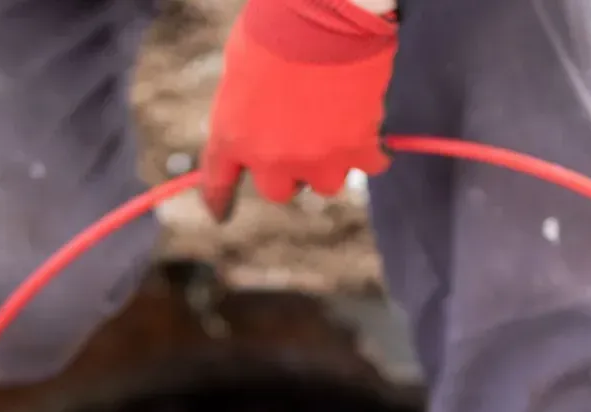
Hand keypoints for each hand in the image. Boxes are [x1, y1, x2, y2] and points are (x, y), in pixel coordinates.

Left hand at [201, 0, 397, 215]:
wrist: (324, 9)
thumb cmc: (276, 23)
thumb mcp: (238, 66)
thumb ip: (242, 106)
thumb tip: (257, 122)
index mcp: (232, 136)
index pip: (217, 183)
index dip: (219, 201)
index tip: (221, 213)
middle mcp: (270, 158)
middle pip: (279, 191)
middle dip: (289, 172)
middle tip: (303, 146)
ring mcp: (314, 157)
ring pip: (325, 183)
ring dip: (331, 163)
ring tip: (339, 132)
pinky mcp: (356, 147)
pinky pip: (370, 165)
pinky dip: (372, 152)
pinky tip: (372, 136)